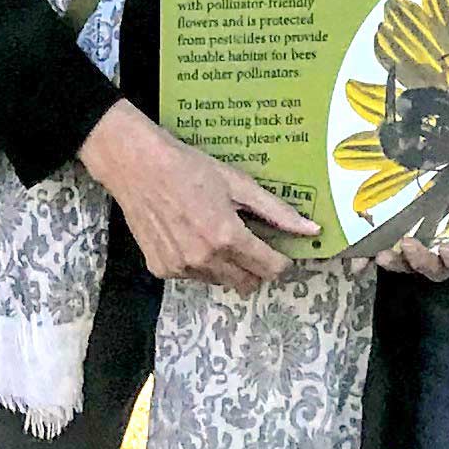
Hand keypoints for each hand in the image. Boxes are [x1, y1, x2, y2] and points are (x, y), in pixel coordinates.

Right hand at [79, 103, 314, 291]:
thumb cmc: (188, 167)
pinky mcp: (161, 270)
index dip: (281, 260)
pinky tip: (191, 235)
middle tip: (251, 241)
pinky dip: (200, 263)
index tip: (279, 249)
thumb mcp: (237, 184)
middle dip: (256, 266)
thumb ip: (276, 211)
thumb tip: (311, 229)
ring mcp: (181, 268)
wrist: (136, 166)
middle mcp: (205, 260)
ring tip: (215, 232)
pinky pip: (193, 276)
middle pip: (248, 283)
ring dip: (227, 265)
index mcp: (227, 237)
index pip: (270, 269)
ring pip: (220, 281)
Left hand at [370, 149, 448, 282]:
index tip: (446, 250)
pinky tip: (362, 259)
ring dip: (397, 265)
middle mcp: (441, 239)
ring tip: (382, 254)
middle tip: (408, 244)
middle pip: (438, 268)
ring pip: (409, 266)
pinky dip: (374, 260)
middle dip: (423, 263)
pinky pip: (384, 254)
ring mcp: (416, 239)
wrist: (425, 134)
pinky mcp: (391, 234)